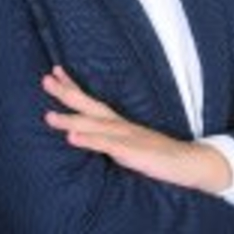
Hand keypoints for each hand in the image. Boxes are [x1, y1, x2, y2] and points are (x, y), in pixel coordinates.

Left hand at [42, 66, 231, 194]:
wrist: (188, 161)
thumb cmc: (156, 154)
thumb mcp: (128, 143)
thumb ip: (110, 137)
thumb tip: (90, 134)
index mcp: (116, 122)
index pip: (90, 101)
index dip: (72, 86)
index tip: (55, 71)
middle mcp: (118, 124)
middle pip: (88, 105)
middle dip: (66, 92)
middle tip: (45, 79)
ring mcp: (125, 136)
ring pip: (93, 125)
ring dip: (70, 119)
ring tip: (48, 116)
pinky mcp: (131, 152)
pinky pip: (107, 145)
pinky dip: (89, 140)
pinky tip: (72, 139)